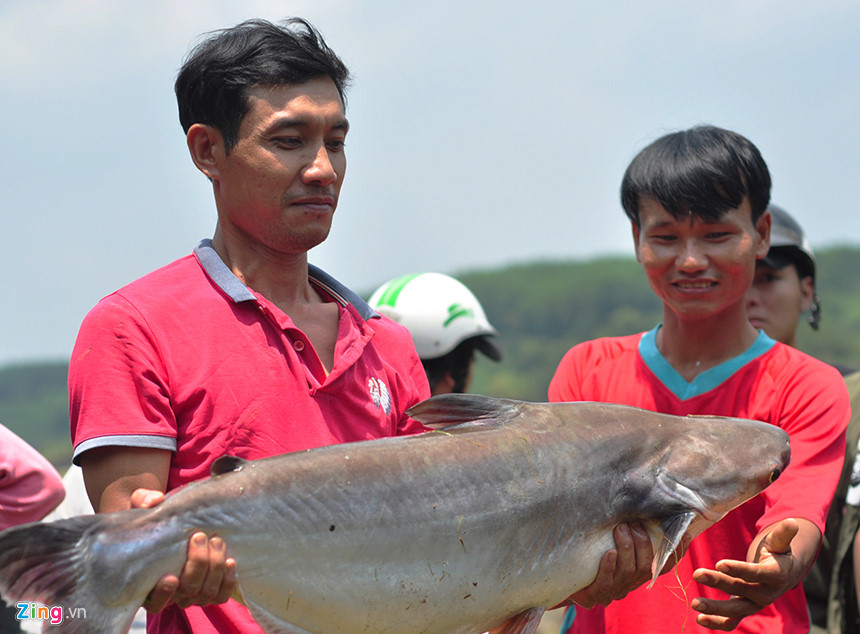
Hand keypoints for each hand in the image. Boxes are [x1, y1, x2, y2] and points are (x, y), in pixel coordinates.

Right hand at [131, 488, 237, 612]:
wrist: (179, 524)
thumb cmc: (157, 519)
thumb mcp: (144, 508)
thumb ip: (143, 502)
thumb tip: (155, 500)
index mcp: (147, 582)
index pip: (154, 603)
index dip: (162, 594)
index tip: (170, 577)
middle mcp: (171, 593)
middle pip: (187, 592)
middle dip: (197, 565)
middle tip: (200, 537)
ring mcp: (193, 592)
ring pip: (206, 593)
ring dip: (214, 568)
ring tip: (216, 541)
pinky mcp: (211, 588)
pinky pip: (221, 595)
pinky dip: (228, 581)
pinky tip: (230, 561)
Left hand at [560, 522, 687, 608]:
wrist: (567, 578)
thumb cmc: (593, 554)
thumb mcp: (613, 541)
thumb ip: (630, 529)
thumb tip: (642, 501)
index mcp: (638, 572)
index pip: (663, 565)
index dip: (676, 552)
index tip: (685, 533)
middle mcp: (629, 583)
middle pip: (646, 566)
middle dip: (643, 543)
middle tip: (634, 523)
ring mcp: (613, 590)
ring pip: (628, 571)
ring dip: (626, 548)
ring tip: (620, 528)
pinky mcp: (594, 595)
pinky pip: (605, 582)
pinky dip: (608, 566)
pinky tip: (609, 553)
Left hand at [691, 518, 798, 630]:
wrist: (784, 574)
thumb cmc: (778, 554)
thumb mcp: (780, 543)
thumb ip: (783, 534)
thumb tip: (792, 522)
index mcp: (775, 575)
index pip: (755, 573)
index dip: (738, 569)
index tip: (720, 563)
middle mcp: (765, 593)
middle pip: (739, 589)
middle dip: (717, 582)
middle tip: (696, 574)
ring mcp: (755, 604)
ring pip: (735, 610)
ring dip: (714, 609)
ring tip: (695, 603)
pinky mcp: (745, 609)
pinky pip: (732, 621)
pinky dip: (717, 623)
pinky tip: (699, 619)